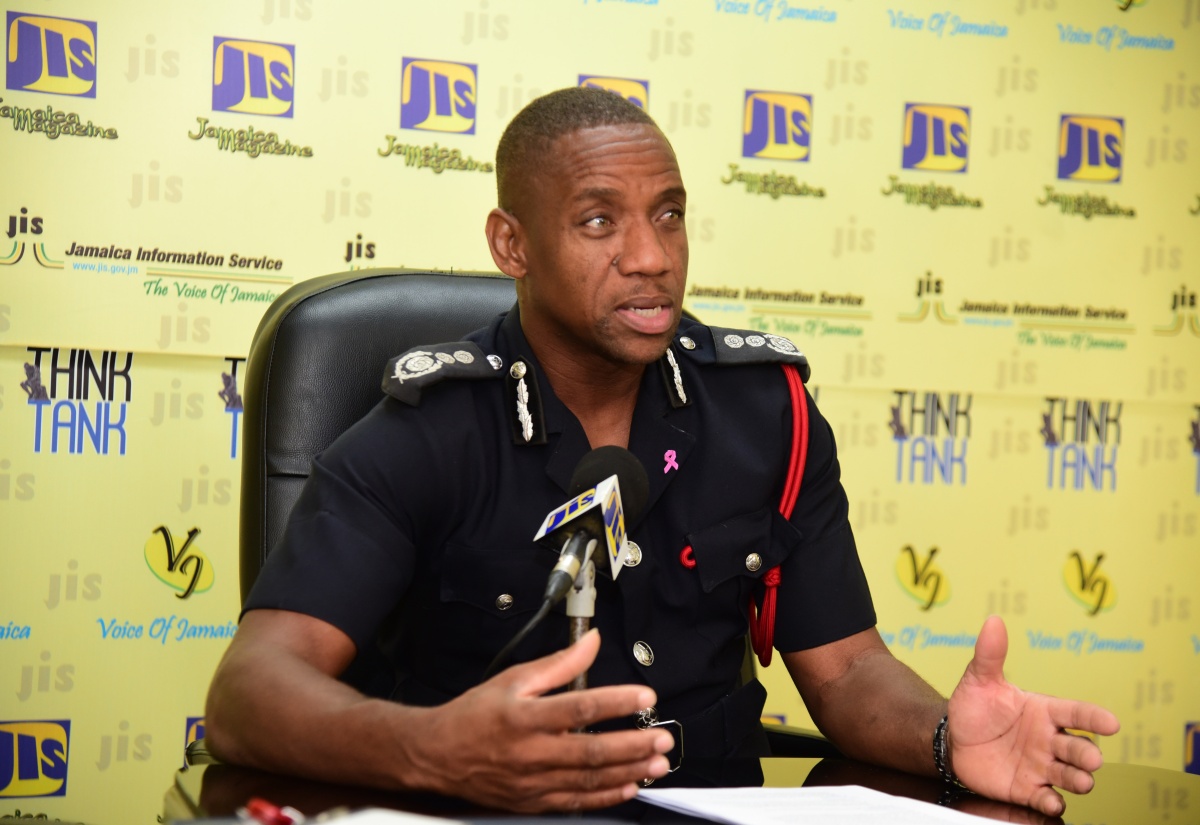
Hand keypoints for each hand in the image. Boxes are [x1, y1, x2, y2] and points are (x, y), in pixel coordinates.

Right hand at [403, 628, 672, 811]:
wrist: (437, 755)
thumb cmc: (474, 714)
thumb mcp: (513, 679)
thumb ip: (559, 663)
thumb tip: (591, 642)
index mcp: (525, 716)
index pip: (580, 708)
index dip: (617, 702)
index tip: (645, 697)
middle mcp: (531, 752)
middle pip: (592, 751)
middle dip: (634, 745)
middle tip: (662, 738)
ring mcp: (532, 781)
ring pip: (589, 779)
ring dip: (628, 772)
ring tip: (657, 764)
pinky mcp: (532, 802)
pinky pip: (576, 802)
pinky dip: (606, 796)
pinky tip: (629, 786)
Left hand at [948, 615, 1119, 815]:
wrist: (952, 742)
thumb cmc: (974, 709)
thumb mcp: (979, 680)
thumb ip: (989, 654)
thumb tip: (993, 622)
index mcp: (1043, 711)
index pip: (1076, 713)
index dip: (1094, 718)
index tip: (1112, 723)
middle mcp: (1048, 740)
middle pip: (1078, 748)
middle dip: (1088, 754)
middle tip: (1092, 759)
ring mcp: (1040, 766)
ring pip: (1069, 775)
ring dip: (1079, 780)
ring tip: (1082, 781)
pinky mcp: (1028, 789)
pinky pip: (1046, 798)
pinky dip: (1052, 801)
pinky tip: (1051, 800)